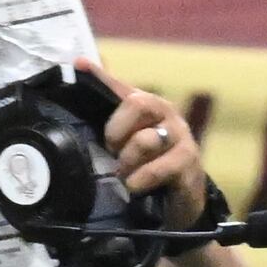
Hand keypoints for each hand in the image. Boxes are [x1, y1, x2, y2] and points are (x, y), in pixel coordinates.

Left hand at [85, 61, 208, 230]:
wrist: (183, 201)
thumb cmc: (152, 166)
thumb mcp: (128, 144)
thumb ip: (110, 119)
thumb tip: (83, 77)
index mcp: (149, 106)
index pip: (123, 87)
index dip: (102, 76)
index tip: (79, 65)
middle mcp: (167, 114)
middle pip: (138, 104)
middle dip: (116, 130)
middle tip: (113, 149)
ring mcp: (180, 136)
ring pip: (145, 140)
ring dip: (128, 162)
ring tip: (125, 174)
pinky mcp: (188, 161)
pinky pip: (156, 168)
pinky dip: (140, 180)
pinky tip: (136, 187)